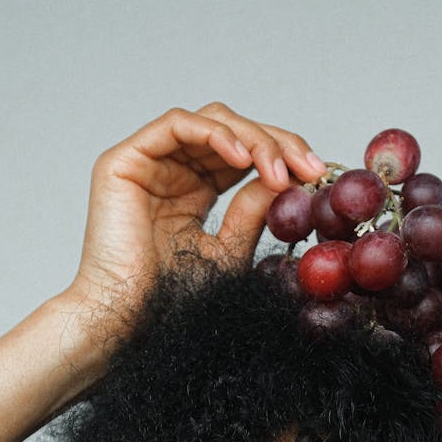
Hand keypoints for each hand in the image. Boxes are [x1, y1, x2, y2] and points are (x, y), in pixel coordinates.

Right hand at [66, 101, 324, 322]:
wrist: (127, 320)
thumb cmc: (170, 300)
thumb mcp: (229, 252)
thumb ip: (253, 213)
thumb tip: (287, 179)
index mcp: (195, 190)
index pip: (244, 155)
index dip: (282, 157)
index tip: (317, 176)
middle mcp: (172, 169)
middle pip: (232, 131)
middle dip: (276, 143)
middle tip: (308, 167)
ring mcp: (147, 161)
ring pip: (210, 121)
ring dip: (252, 139)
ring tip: (277, 171)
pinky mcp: (124, 161)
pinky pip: (176, 124)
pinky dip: (214, 134)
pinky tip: (242, 158)